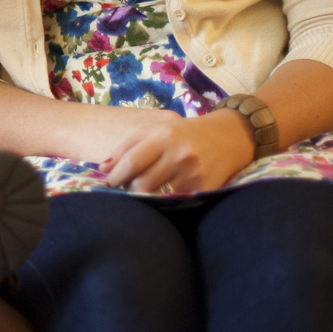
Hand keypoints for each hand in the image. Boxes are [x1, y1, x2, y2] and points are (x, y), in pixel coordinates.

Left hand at [101, 108, 255, 194]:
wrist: (229, 136)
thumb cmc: (184, 133)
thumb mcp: (156, 130)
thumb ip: (127, 146)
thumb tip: (103, 169)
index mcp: (164, 136)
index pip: (132, 161)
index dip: (116, 176)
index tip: (108, 183)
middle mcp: (179, 154)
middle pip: (143, 183)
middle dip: (129, 189)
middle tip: (125, 188)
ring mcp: (194, 173)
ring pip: (158, 196)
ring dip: (146, 196)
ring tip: (145, 189)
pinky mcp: (205, 189)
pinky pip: (176, 201)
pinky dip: (166, 200)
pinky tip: (165, 192)